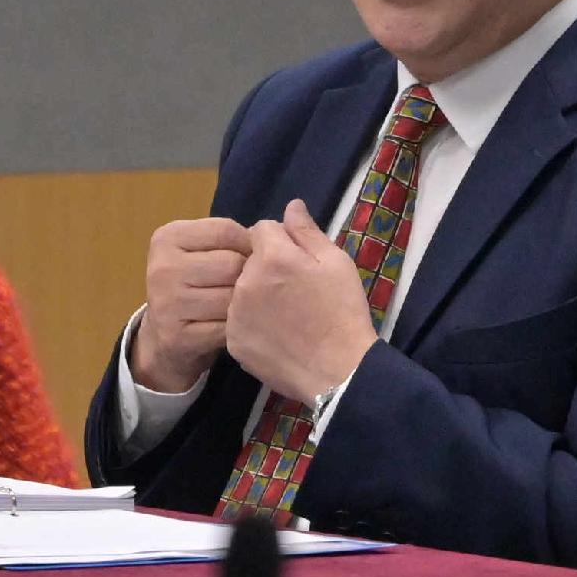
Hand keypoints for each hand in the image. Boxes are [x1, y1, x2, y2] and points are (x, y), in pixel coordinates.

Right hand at [128, 217, 254, 393]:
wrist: (161, 335)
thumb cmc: (192, 285)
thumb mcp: (198, 251)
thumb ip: (228, 240)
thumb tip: (271, 237)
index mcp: (167, 238)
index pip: (225, 230)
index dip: (248, 244)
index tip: (250, 258)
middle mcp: (162, 268)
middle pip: (231, 264)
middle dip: (248, 277)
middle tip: (247, 288)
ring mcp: (166, 304)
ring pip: (232, 298)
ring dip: (244, 306)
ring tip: (240, 308)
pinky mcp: (175, 337)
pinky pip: (227, 329)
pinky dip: (237, 330)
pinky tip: (232, 329)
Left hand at [221, 200, 376, 405]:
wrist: (339, 371)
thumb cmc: (342, 311)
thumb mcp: (336, 263)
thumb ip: (307, 231)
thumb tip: (291, 205)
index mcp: (272, 257)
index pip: (261, 229)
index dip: (281, 241)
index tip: (297, 261)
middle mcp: (245, 282)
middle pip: (248, 260)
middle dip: (266, 266)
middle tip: (293, 289)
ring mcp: (236, 314)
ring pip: (241, 290)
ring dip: (256, 294)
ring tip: (285, 315)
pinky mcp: (234, 342)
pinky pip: (238, 320)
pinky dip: (252, 323)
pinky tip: (276, 334)